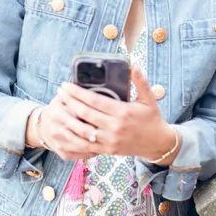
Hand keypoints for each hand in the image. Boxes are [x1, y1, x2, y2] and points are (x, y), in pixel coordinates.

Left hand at [54, 66, 175, 160]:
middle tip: (60, 92)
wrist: (157, 143)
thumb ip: (140, 81)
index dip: (77, 93)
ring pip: (82, 130)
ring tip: (58, 108)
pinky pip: (86, 145)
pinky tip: (66, 128)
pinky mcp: (107, 150)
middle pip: (85, 114)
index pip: (94, 101)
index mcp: (123, 112)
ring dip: (68, 119)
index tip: (66, 85)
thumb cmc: (152, 118)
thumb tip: (134, 65)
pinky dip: (74, 137)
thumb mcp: (149, 98)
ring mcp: (110, 140)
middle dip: (69, 102)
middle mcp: (115, 127)